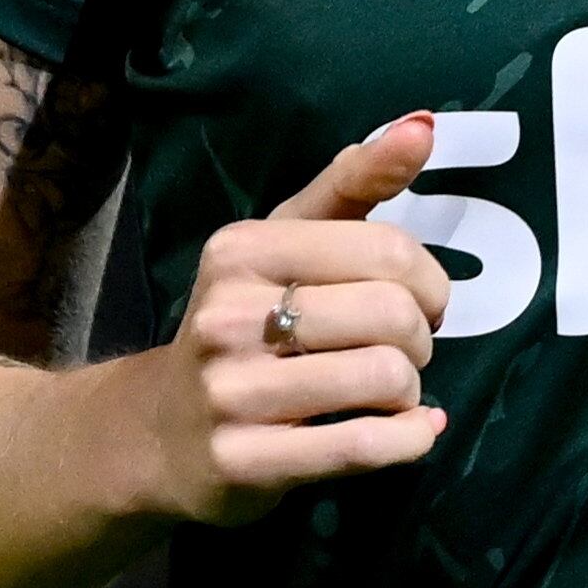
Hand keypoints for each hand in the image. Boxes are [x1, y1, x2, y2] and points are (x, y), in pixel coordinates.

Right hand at [142, 116, 454, 525]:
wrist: (158, 432)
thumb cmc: (245, 322)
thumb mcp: (285, 242)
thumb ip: (355, 183)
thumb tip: (424, 125)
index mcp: (242, 250)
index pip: (387, 249)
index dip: (429, 281)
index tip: (419, 301)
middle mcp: (228, 315)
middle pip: (392, 315)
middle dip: (421, 339)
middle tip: (403, 352)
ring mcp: (230, 393)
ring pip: (384, 378)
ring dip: (411, 392)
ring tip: (388, 393)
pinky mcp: (244, 462)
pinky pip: (362, 445)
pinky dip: (408, 440)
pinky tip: (410, 432)